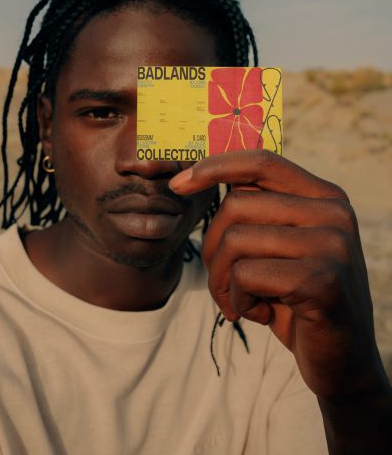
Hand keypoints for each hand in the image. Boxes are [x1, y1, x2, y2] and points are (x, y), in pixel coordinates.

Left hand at [169, 150, 385, 399]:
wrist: (342, 360)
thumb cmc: (297, 298)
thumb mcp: (281, 246)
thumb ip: (258, 211)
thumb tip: (199, 174)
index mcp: (324, 196)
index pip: (261, 161)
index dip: (214, 167)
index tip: (178, 184)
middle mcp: (334, 213)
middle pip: (236, 205)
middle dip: (212, 248)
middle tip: (222, 283)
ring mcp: (332, 245)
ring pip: (235, 241)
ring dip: (222, 281)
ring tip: (243, 301)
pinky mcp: (322, 281)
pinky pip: (245, 276)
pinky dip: (238, 301)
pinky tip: (264, 316)